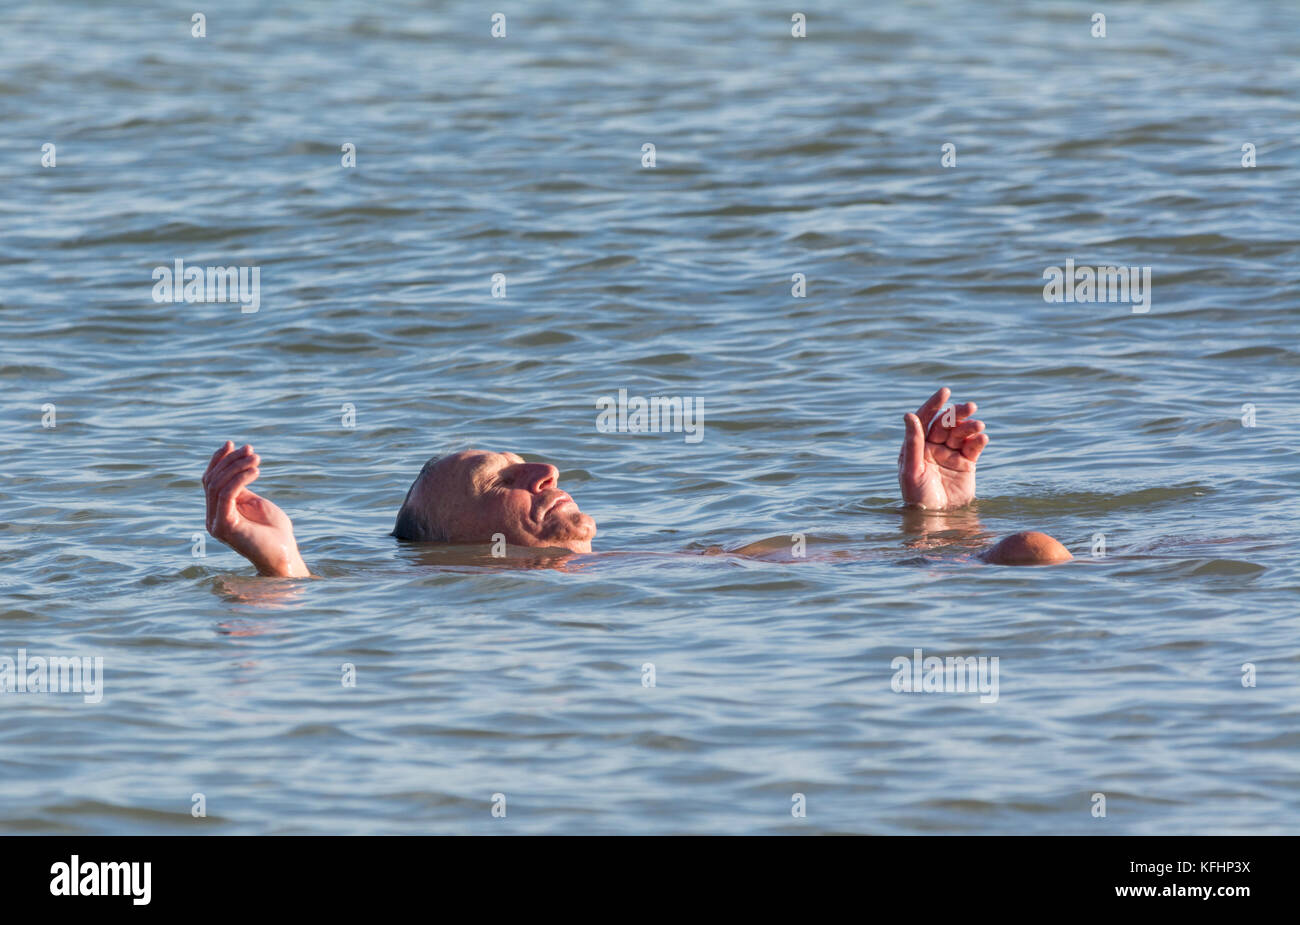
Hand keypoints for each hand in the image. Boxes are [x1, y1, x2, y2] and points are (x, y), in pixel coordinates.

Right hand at [203, 441, 308, 577]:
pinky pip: (226, 495)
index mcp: (218, 512)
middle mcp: (212, 518)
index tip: (232, 444)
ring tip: (257, 459)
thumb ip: (241, 489)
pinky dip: (240, 479)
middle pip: (212, 480)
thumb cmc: (274, 532)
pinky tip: (255, 471)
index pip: (210, 481)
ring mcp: (216, 523)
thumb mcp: (255, 504)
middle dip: (230, 460)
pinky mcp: (225, 526)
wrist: (284, 555)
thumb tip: (234, 466)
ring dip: (237, 467)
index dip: (218, 460)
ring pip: (217, 485)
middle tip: (251, 450)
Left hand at [898, 387, 988, 510]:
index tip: (945, 392)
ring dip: (970, 426)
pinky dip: (978, 440)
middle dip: (957, 414)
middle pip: (946, 424)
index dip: (934, 405)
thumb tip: (909, 415)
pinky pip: (973, 447)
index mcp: (916, 446)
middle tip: (971, 406)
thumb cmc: (918, 497)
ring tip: (979, 426)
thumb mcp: (911, 470)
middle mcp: (932, 447)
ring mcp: (950, 454)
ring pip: (961, 433)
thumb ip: (912, 443)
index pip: (924, 419)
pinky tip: (982, 437)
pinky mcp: (966, 463)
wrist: (938, 519)